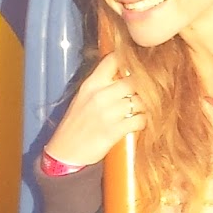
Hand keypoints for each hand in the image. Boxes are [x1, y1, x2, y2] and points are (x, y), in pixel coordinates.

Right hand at [43, 52, 146, 166]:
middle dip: (143, 86)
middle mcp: (99, 95)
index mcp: (91, 85)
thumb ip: (101, 85)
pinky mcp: (114, 131)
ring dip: (144, 105)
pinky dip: (143, 121)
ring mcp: (107, 113)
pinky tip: (138, 123)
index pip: (113, 60)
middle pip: (133, 80)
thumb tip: (124, 74)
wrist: (65, 152)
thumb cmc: (75, 124)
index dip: (129, 60)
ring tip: (141, 109)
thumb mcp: (83, 98)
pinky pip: (140, 120)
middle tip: (147, 92)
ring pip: (139, 100)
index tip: (137, 65)